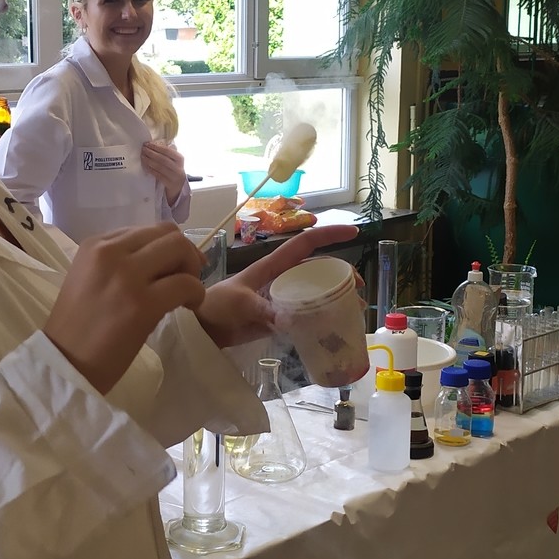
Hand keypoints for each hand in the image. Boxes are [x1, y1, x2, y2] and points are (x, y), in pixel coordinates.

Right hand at [46, 222, 207, 392]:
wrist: (66, 364)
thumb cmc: (77, 328)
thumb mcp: (89, 278)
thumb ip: (119, 262)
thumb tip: (162, 258)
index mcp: (95, 245)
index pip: (147, 230)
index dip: (166, 248)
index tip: (171, 269)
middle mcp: (110, 253)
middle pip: (168, 234)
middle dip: (185, 254)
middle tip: (185, 279)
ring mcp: (127, 276)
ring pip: (180, 249)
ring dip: (192, 271)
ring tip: (186, 295)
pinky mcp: (142, 304)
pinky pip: (186, 284)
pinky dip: (196, 294)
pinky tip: (189, 307)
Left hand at [141, 141, 187, 202]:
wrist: (178, 187)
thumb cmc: (173, 170)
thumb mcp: (174, 161)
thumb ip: (167, 153)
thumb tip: (154, 144)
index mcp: (180, 159)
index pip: (168, 151)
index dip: (157, 147)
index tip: (148, 144)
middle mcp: (178, 167)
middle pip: (163, 159)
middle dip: (151, 153)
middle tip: (143, 149)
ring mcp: (174, 176)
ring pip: (159, 167)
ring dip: (149, 161)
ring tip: (142, 156)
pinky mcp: (169, 184)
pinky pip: (157, 175)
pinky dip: (150, 169)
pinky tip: (145, 165)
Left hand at [193, 224, 359, 347]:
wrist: (200, 328)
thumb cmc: (215, 306)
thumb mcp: (238, 303)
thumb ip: (263, 310)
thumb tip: (291, 320)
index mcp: (272, 266)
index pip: (305, 244)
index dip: (329, 234)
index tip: (354, 231)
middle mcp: (281, 278)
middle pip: (317, 269)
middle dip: (341, 274)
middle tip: (358, 289)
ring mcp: (281, 297)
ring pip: (315, 291)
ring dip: (335, 297)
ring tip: (353, 310)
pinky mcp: (278, 317)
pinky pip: (306, 314)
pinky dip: (322, 318)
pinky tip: (333, 328)